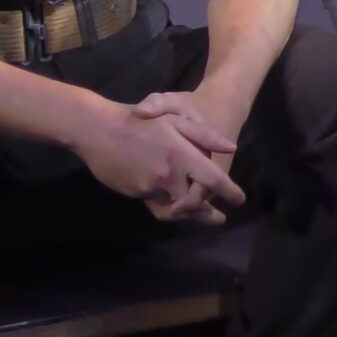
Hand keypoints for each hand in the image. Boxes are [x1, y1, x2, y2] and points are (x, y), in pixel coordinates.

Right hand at [73, 98, 246, 225]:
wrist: (96, 129)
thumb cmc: (139, 119)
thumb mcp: (175, 118)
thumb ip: (204, 135)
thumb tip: (231, 148)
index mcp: (181, 155)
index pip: (213, 180)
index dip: (230, 192)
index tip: (240, 200)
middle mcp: (167, 175)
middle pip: (194, 202)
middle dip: (207, 212)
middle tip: (218, 218)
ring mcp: (149, 187)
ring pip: (175, 207)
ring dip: (188, 213)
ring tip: (201, 216)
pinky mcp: (135, 193)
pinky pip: (156, 203)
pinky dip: (168, 206)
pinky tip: (173, 204)